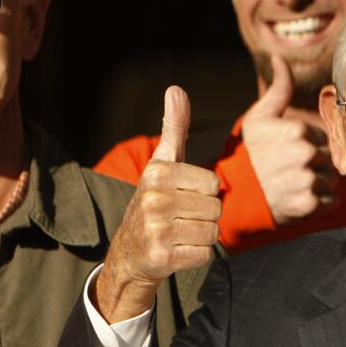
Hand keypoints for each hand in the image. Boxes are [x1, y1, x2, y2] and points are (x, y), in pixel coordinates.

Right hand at [96, 86, 220, 322]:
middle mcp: (154, 199)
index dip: (204, 193)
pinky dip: (195, 255)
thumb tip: (175, 88)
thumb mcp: (163, 163)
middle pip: (215, 208)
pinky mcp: (161, 257)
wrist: (130, 252)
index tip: (183, 196)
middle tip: (181, 218)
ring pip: (213, 232)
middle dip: (204, 216)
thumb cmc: (155, 201)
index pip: (213, 184)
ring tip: (179, 233)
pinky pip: (204, 253)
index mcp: (157, 172)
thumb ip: (174, 127)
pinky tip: (176, 250)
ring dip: (201, 236)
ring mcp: (156, 230)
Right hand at [242, 55, 339, 224]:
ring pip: (331, 180)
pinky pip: (330, 201)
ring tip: (293, 185)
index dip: (307, 146)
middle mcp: (306, 154)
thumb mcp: (259, 116)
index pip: (322, 138)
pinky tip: (298, 198)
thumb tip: (278, 57)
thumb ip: (279, 87)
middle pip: (329, 159)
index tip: (287, 154)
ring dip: (318, 184)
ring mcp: (308, 180)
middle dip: (314, 165)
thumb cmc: (248, 152)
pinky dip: (319, 203)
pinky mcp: (309, 205)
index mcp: (298, 130)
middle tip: (289, 171)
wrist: (233, 195)